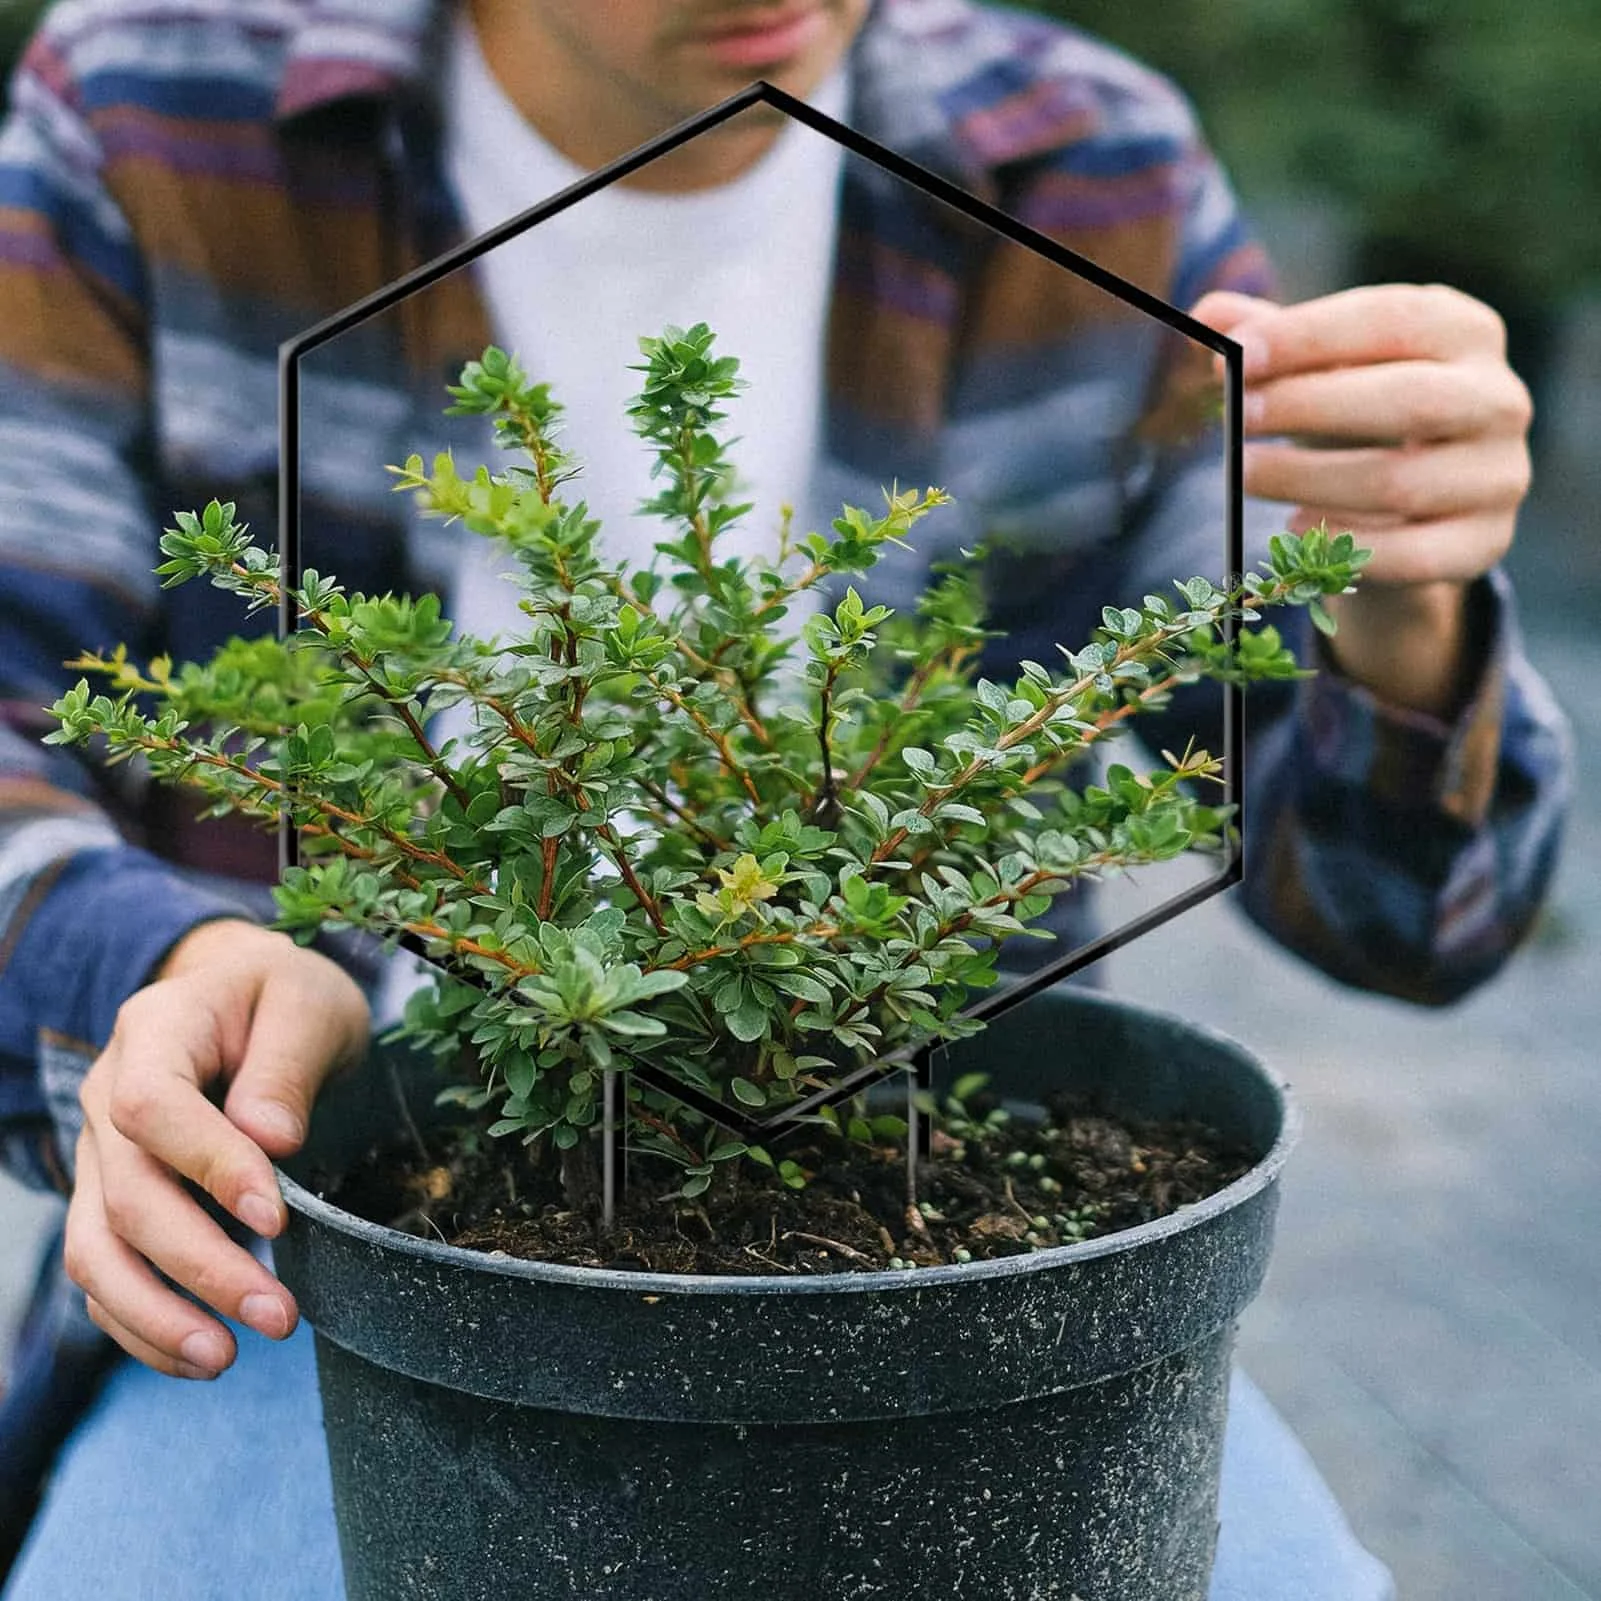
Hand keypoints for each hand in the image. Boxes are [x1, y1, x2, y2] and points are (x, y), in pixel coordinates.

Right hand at [65, 919, 368, 1377]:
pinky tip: (199, 1355)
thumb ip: (287, 1066)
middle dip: (198, 1266)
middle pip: (125, 1195)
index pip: (153, 1107)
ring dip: (155, 1315)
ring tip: (225, 1359)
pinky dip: (142, 1324)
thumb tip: (271, 1143)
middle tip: (278, 1316)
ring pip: (95, 1250)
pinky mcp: (110, 1200)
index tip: (275, 1217)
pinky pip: (104, 1273)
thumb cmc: (286, 999)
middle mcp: (107, 1095)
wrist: (251, 999)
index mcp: (155, 1030)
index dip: (207, 1167)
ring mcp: (101, 1154)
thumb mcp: (309, 1005)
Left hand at [1191, 284, 1532, 714]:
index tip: (1238, 357)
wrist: (1414, 507)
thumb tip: (1208, 314)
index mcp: (1465, 332)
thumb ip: (1269, 340)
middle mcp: (1499, 399)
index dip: (1310, 337)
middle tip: (1238, 419)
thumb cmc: (1358, 415)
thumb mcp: (1318, 369)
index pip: (1393, 320)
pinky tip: (1294, 528)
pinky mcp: (1484, 544)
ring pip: (1400, 484)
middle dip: (1311, 407)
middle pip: (1409, 399)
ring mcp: (1500, 476)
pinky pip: (1412, 556)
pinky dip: (1345, 545)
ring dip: (1308, 480)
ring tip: (1244, 475)